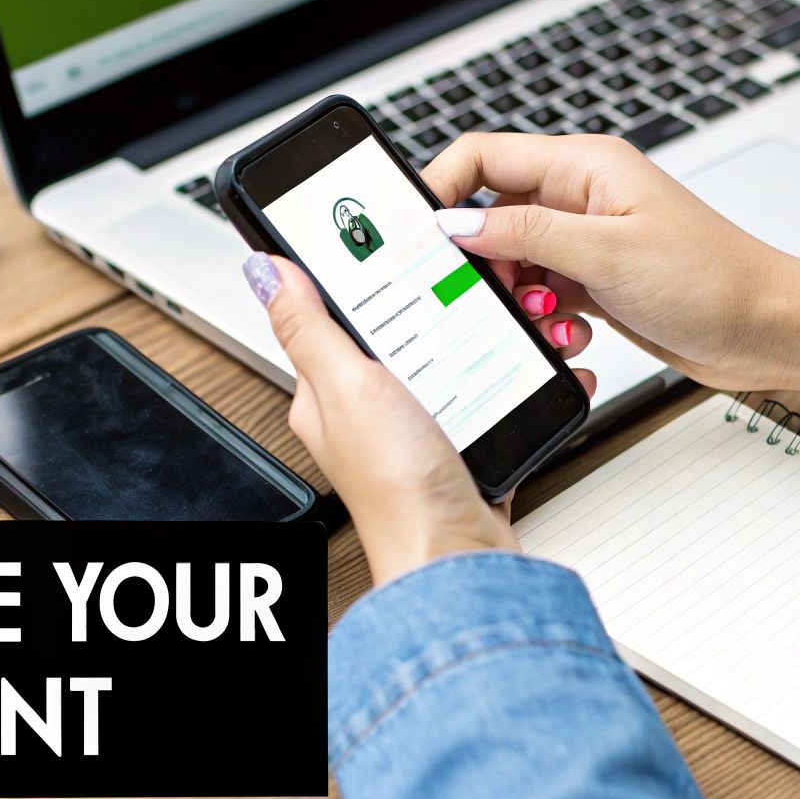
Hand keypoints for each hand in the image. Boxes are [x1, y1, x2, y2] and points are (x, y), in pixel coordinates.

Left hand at [241, 252, 521, 586]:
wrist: (459, 560)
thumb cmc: (397, 489)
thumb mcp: (346, 387)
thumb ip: (309, 327)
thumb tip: (263, 270)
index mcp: (328, 392)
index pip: (336, 312)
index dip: (366, 273)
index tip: (401, 238)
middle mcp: (371, 410)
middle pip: (405, 328)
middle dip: (445, 300)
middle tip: (480, 277)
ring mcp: (420, 428)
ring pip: (455, 356)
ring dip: (489, 335)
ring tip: (518, 316)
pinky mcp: (464, 446)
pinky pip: (493, 394)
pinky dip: (516, 375)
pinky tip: (535, 362)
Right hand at [422, 133, 799, 421]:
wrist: (770, 330)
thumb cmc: (717, 280)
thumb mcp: (608, 253)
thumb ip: (526, 233)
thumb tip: (458, 223)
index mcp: (583, 165)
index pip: (482, 155)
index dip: (440, 189)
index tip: (415, 234)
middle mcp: (580, 196)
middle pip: (490, 214)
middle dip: (483, 261)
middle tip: (494, 295)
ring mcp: (587, 240)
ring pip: (512, 261)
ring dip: (518, 297)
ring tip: (549, 317)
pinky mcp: (595, 279)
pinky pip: (541, 293)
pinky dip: (544, 317)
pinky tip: (572, 331)